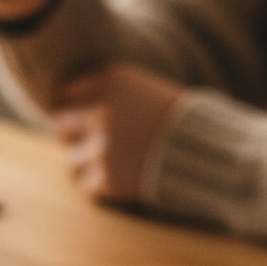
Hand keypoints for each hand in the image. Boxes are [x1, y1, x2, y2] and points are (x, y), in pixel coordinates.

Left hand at [52, 63, 185, 202]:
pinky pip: (86, 183)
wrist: (207, 153)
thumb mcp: (140, 88)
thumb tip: (59, 104)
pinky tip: (124, 177)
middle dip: (75, 136)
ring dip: (88, 163)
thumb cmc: (175, 119)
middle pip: (61, 127)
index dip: (73, 110)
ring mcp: (101, 146)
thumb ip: (104, 93)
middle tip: (98, 143)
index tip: (85, 119)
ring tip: (117, 161)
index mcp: (109, 82)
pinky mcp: (106, 178)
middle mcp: (100, 112)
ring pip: (72, 159)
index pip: (63, 95)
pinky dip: (101, 184)